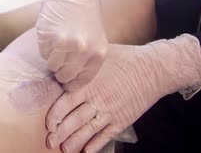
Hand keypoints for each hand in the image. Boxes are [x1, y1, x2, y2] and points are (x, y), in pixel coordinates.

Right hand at [22, 0, 106, 90]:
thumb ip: (87, 59)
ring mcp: (65, 44)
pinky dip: (44, 46)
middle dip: (60, 71)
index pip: (82, 80)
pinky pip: (43, 53)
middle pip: (65, 75)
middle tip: (59, 59)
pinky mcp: (48, 37)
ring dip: (52, 58)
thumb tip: (70, 82)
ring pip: (52, 65)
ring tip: (56, 44)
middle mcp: (83, 51)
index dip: (71, 82)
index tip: (65, 80)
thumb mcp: (95, 38)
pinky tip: (51, 33)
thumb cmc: (84, 14)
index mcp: (98, 53)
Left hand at [45, 35, 200, 152]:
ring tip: (65, 149)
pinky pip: (107, 134)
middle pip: (74, 121)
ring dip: (75, 142)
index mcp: (87, 84)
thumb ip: (78, 64)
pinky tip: (87, 151)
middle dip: (60, 133)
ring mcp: (110, 111)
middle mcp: (97, 100)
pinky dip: (96, 144)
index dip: (55, 116)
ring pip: (88, 130)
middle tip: (50, 141)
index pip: (65, 104)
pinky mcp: (122, 119)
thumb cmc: (122, 58)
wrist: (152, 69)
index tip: (48, 124)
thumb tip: (59, 64)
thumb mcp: (96, 56)